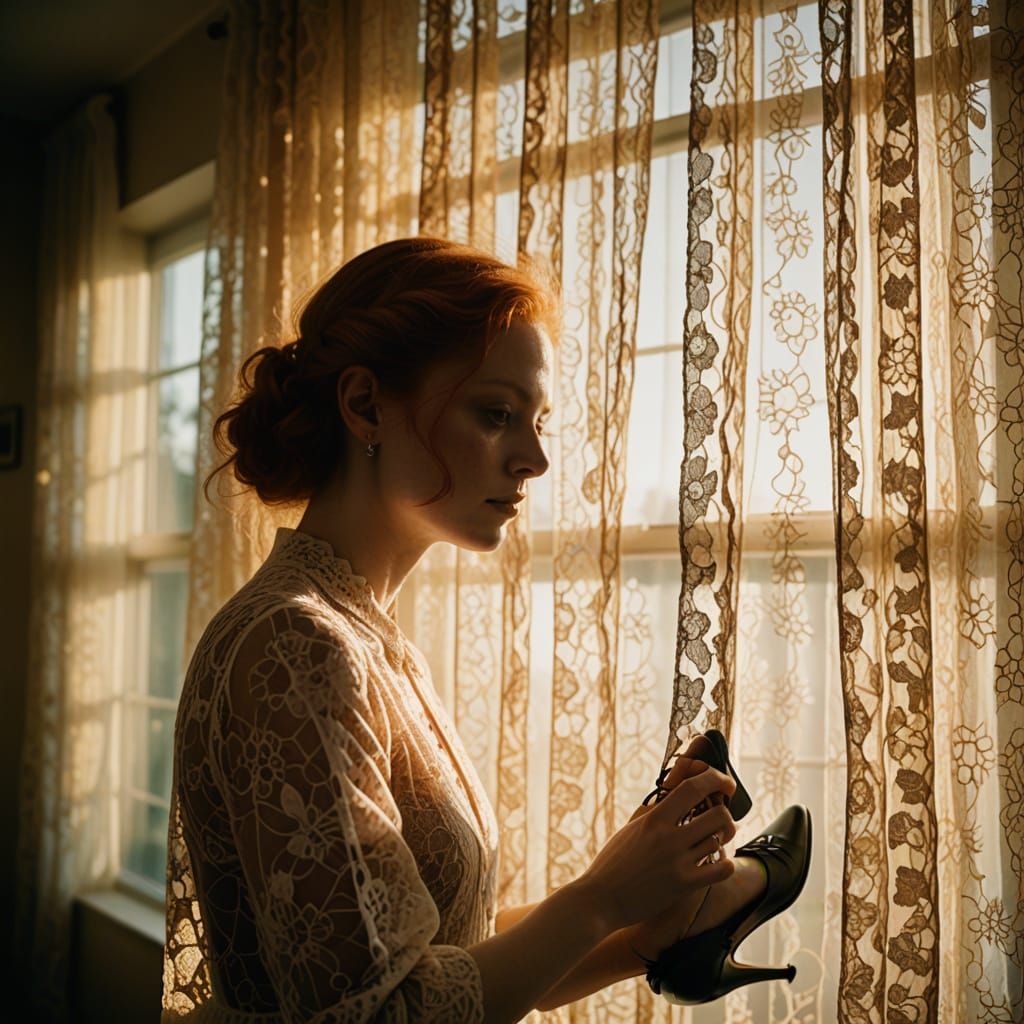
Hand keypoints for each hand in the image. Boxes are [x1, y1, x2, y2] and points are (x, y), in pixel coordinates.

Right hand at [576, 764, 736, 933]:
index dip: (714, 779)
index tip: (725, 782)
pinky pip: (721, 870)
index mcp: (654, 819)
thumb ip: (654, 814)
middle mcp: (669, 837)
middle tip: (720, 820)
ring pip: (719, 841)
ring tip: (713, 842)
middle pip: (717, 815)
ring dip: (722, 840)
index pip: (692, 788)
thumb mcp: (631, 829)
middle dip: (725, 815)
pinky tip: (717, 864)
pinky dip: (725, 865)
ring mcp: (678, 862)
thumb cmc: (612, 862)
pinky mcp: (684, 886)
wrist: (600, 898)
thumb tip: (673, 797)